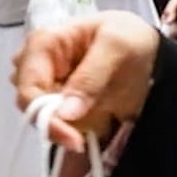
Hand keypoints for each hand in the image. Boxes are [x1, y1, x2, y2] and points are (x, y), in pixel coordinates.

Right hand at [12, 11, 160, 151]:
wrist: (147, 50)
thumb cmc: (128, 37)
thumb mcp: (117, 46)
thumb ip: (91, 77)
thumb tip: (65, 113)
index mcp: (41, 45)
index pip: (29, 90)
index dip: (47, 118)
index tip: (75, 140)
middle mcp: (35, 68)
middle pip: (34, 110)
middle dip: (68, 123)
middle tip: (103, 120)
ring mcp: (45, 88)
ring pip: (50, 122)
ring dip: (81, 124)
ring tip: (109, 105)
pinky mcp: (58, 105)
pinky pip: (64, 127)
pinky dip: (86, 128)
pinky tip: (105, 113)